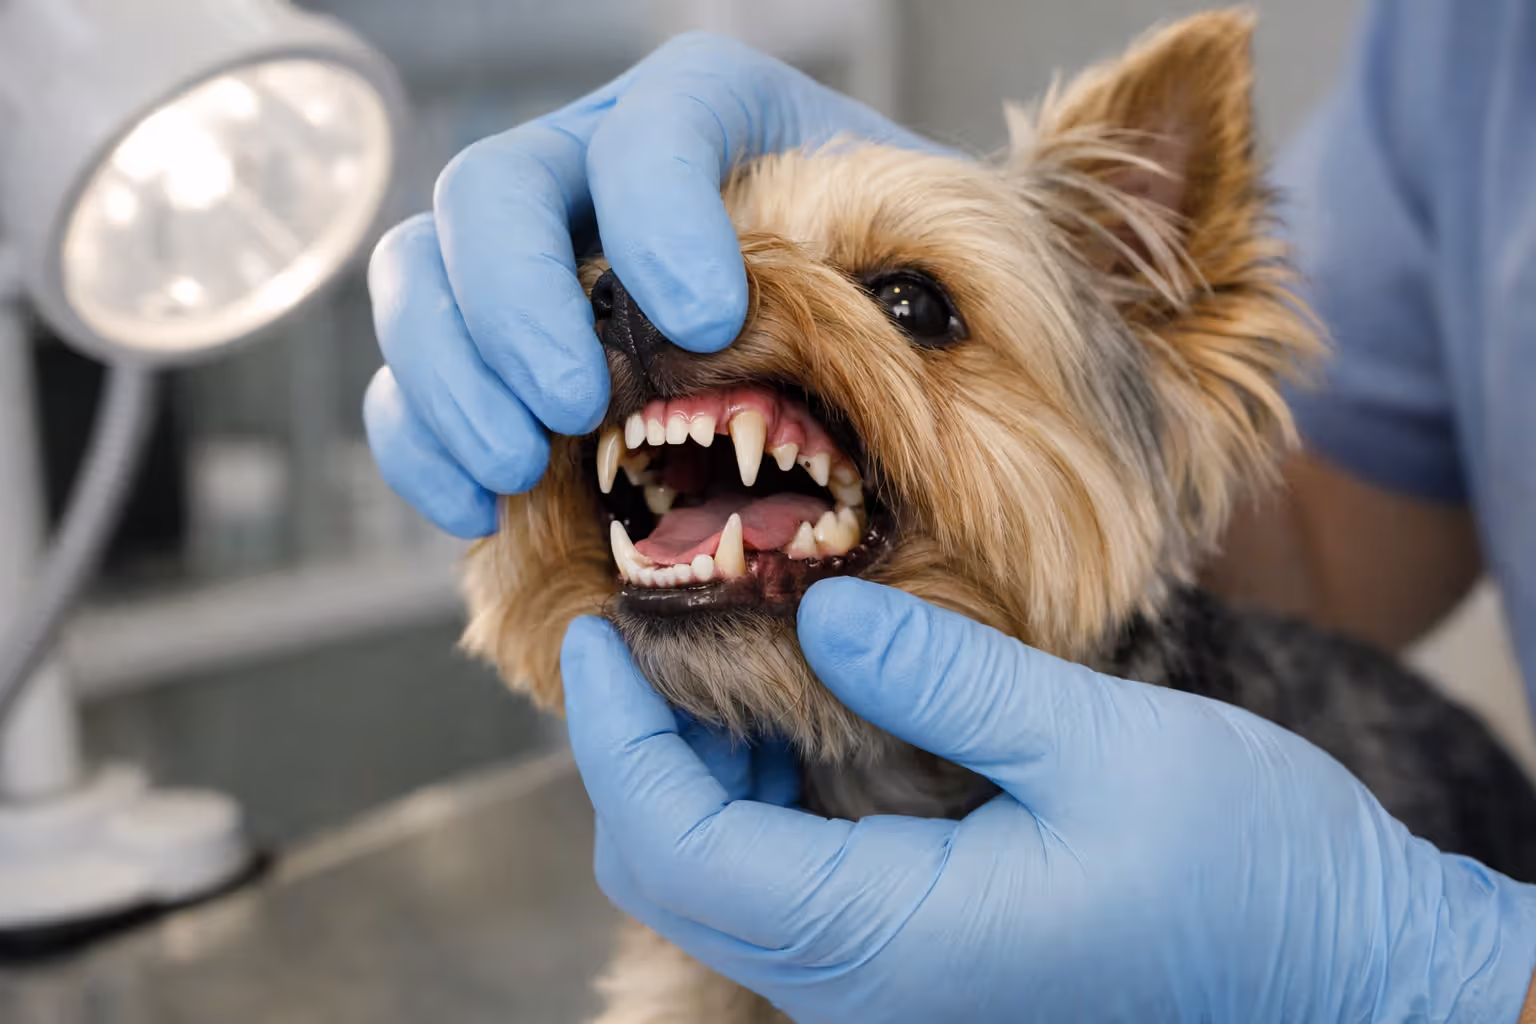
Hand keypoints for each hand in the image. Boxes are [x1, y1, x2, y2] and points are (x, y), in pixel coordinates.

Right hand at [363, 34, 932, 537]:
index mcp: (713, 121)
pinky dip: (419, 440)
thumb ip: (940, 263)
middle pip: (497, 192)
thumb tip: (942, 312)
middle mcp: (598, 169)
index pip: (658, 126)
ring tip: (518, 467)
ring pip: (422, 275)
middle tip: (577, 405)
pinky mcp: (487, 353)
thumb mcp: (951, 267)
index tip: (709, 320)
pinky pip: (408, 378)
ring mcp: (529, 262)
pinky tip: (474, 507)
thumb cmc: (907, 316)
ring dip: (449, 376)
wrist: (860, 376)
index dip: (659, 212)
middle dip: (518, 302)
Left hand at [561, 578, 1535, 1022]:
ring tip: (714, 655)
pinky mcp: (920, 960)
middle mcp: (867, 986)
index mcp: (891, 940)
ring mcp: (889, 984)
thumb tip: (818, 606)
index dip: (614, 737)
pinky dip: (755, 799)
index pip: (676, 846)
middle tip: (652, 627)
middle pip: (674, 875)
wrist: (1340, 970)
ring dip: (691, 773)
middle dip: (636, 751)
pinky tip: (792, 717)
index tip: (600, 631)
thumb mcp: (1100, 743)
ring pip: (721, 886)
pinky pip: (786, 890)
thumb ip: (943, 674)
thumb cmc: (1247, 866)